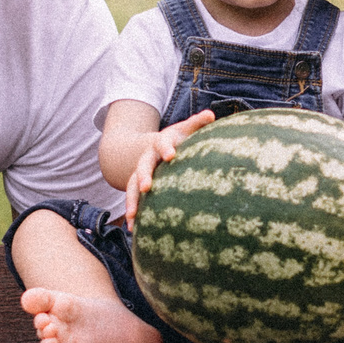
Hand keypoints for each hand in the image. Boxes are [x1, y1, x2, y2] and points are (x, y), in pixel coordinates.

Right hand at [122, 110, 215, 224]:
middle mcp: (147, 158)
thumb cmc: (177, 139)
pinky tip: (132, 228)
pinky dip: (133, 212)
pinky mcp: (138, 186)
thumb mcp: (185, 129)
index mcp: (161, 143)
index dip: (166, 148)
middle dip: (144, 176)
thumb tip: (211, 114)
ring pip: (132, 186)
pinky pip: (133, 199)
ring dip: (132, 200)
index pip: (162, 143)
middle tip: (147, 187)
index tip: (171, 155)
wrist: (151, 147)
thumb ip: (197, 123)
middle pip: (143, 166)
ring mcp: (140, 173)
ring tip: (132, 216)